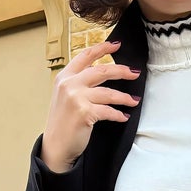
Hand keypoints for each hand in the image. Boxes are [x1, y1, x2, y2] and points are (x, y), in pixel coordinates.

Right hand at [40, 39, 140, 171]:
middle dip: (121, 71)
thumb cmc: (63, 123)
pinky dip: (118, 114)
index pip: (85, 55)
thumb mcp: (65, 96)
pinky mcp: (84, 112)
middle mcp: (69, 84)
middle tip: (134, 73)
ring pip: (108, 92)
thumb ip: (79, 83)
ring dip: (124, 97)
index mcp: (64, 77)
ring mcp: (76, 98)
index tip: (116, 44)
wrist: (55, 146)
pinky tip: (123, 116)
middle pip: (101, 70)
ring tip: (134, 101)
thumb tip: (102, 73)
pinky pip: (108, 111)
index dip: (102, 48)